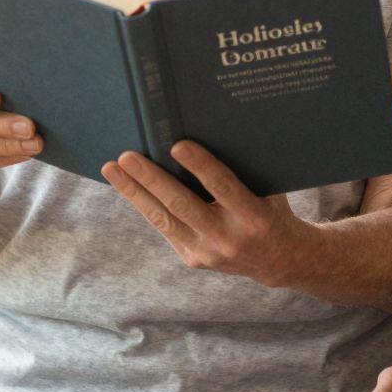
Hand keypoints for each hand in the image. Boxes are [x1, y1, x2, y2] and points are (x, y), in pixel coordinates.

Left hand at [101, 141, 300, 277]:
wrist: (278, 259)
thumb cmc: (272, 210)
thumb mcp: (269, 190)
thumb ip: (243, 170)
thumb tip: (206, 132)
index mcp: (254, 217)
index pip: (222, 187)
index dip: (200, 166)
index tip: (176, 145)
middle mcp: (228, 238)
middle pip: (181, 206)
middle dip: (151, 179)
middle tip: (127, 156)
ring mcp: (207, 253)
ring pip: (163, 220)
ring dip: (134, 193)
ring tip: (112, 169)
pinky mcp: (193, 259)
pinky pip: (165, 228)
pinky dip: (145, 205)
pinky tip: (128, 187)